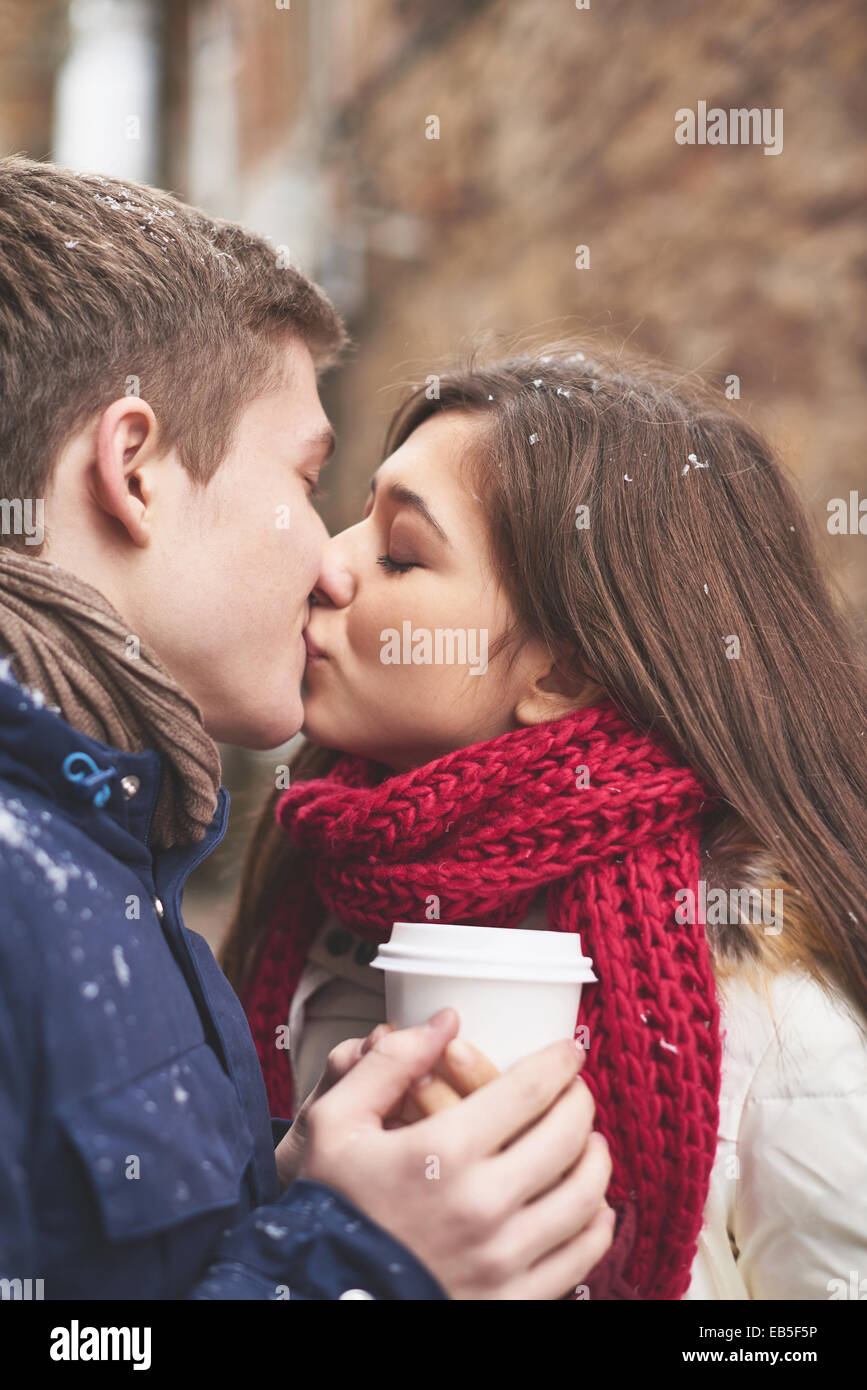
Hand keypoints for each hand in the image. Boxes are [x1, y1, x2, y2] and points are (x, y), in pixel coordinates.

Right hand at [296, 1008, 615, 1298]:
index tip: (569, 1050)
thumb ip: (389, 1064)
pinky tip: (590, 1205)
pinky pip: (578, 1258)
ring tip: (588, 1141)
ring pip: (584, 1197)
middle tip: (576, 1090)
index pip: (528, 1090)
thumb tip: (445, 1020)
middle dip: (580, 1102)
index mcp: (442, 1153)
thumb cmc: (326, 1205)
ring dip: (595, 1160)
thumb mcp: (335, 1122)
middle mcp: (482, 1205)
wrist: (318, 1296)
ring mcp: (501, 1260)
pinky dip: (595, 1224)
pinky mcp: (510, 1300)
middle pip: (567, 1137)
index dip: (558, 1062)